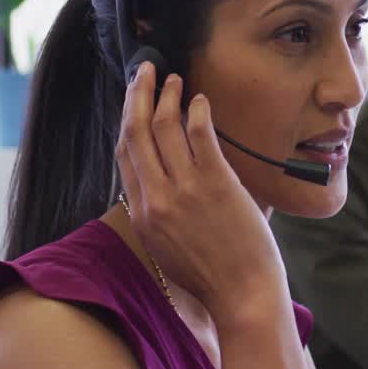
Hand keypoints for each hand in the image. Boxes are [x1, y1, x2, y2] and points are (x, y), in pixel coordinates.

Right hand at [115, 62, 286, 323]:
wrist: (242, 297)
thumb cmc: (212, 277)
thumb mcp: (167, 248)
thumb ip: (160, 213)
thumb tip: (160, 183)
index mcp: (142, 215)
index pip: (124, 156)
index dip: (126, 121)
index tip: (132, 101)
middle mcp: (156, 198)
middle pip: (136, 133)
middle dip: (137, 96)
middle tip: (144, 71)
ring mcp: (185, 190)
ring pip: (165, 128)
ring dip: (168, 97)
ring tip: (174, 79)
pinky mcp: (217, 184)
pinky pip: (200, 135)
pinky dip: (197, 112)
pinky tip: (200, 100)